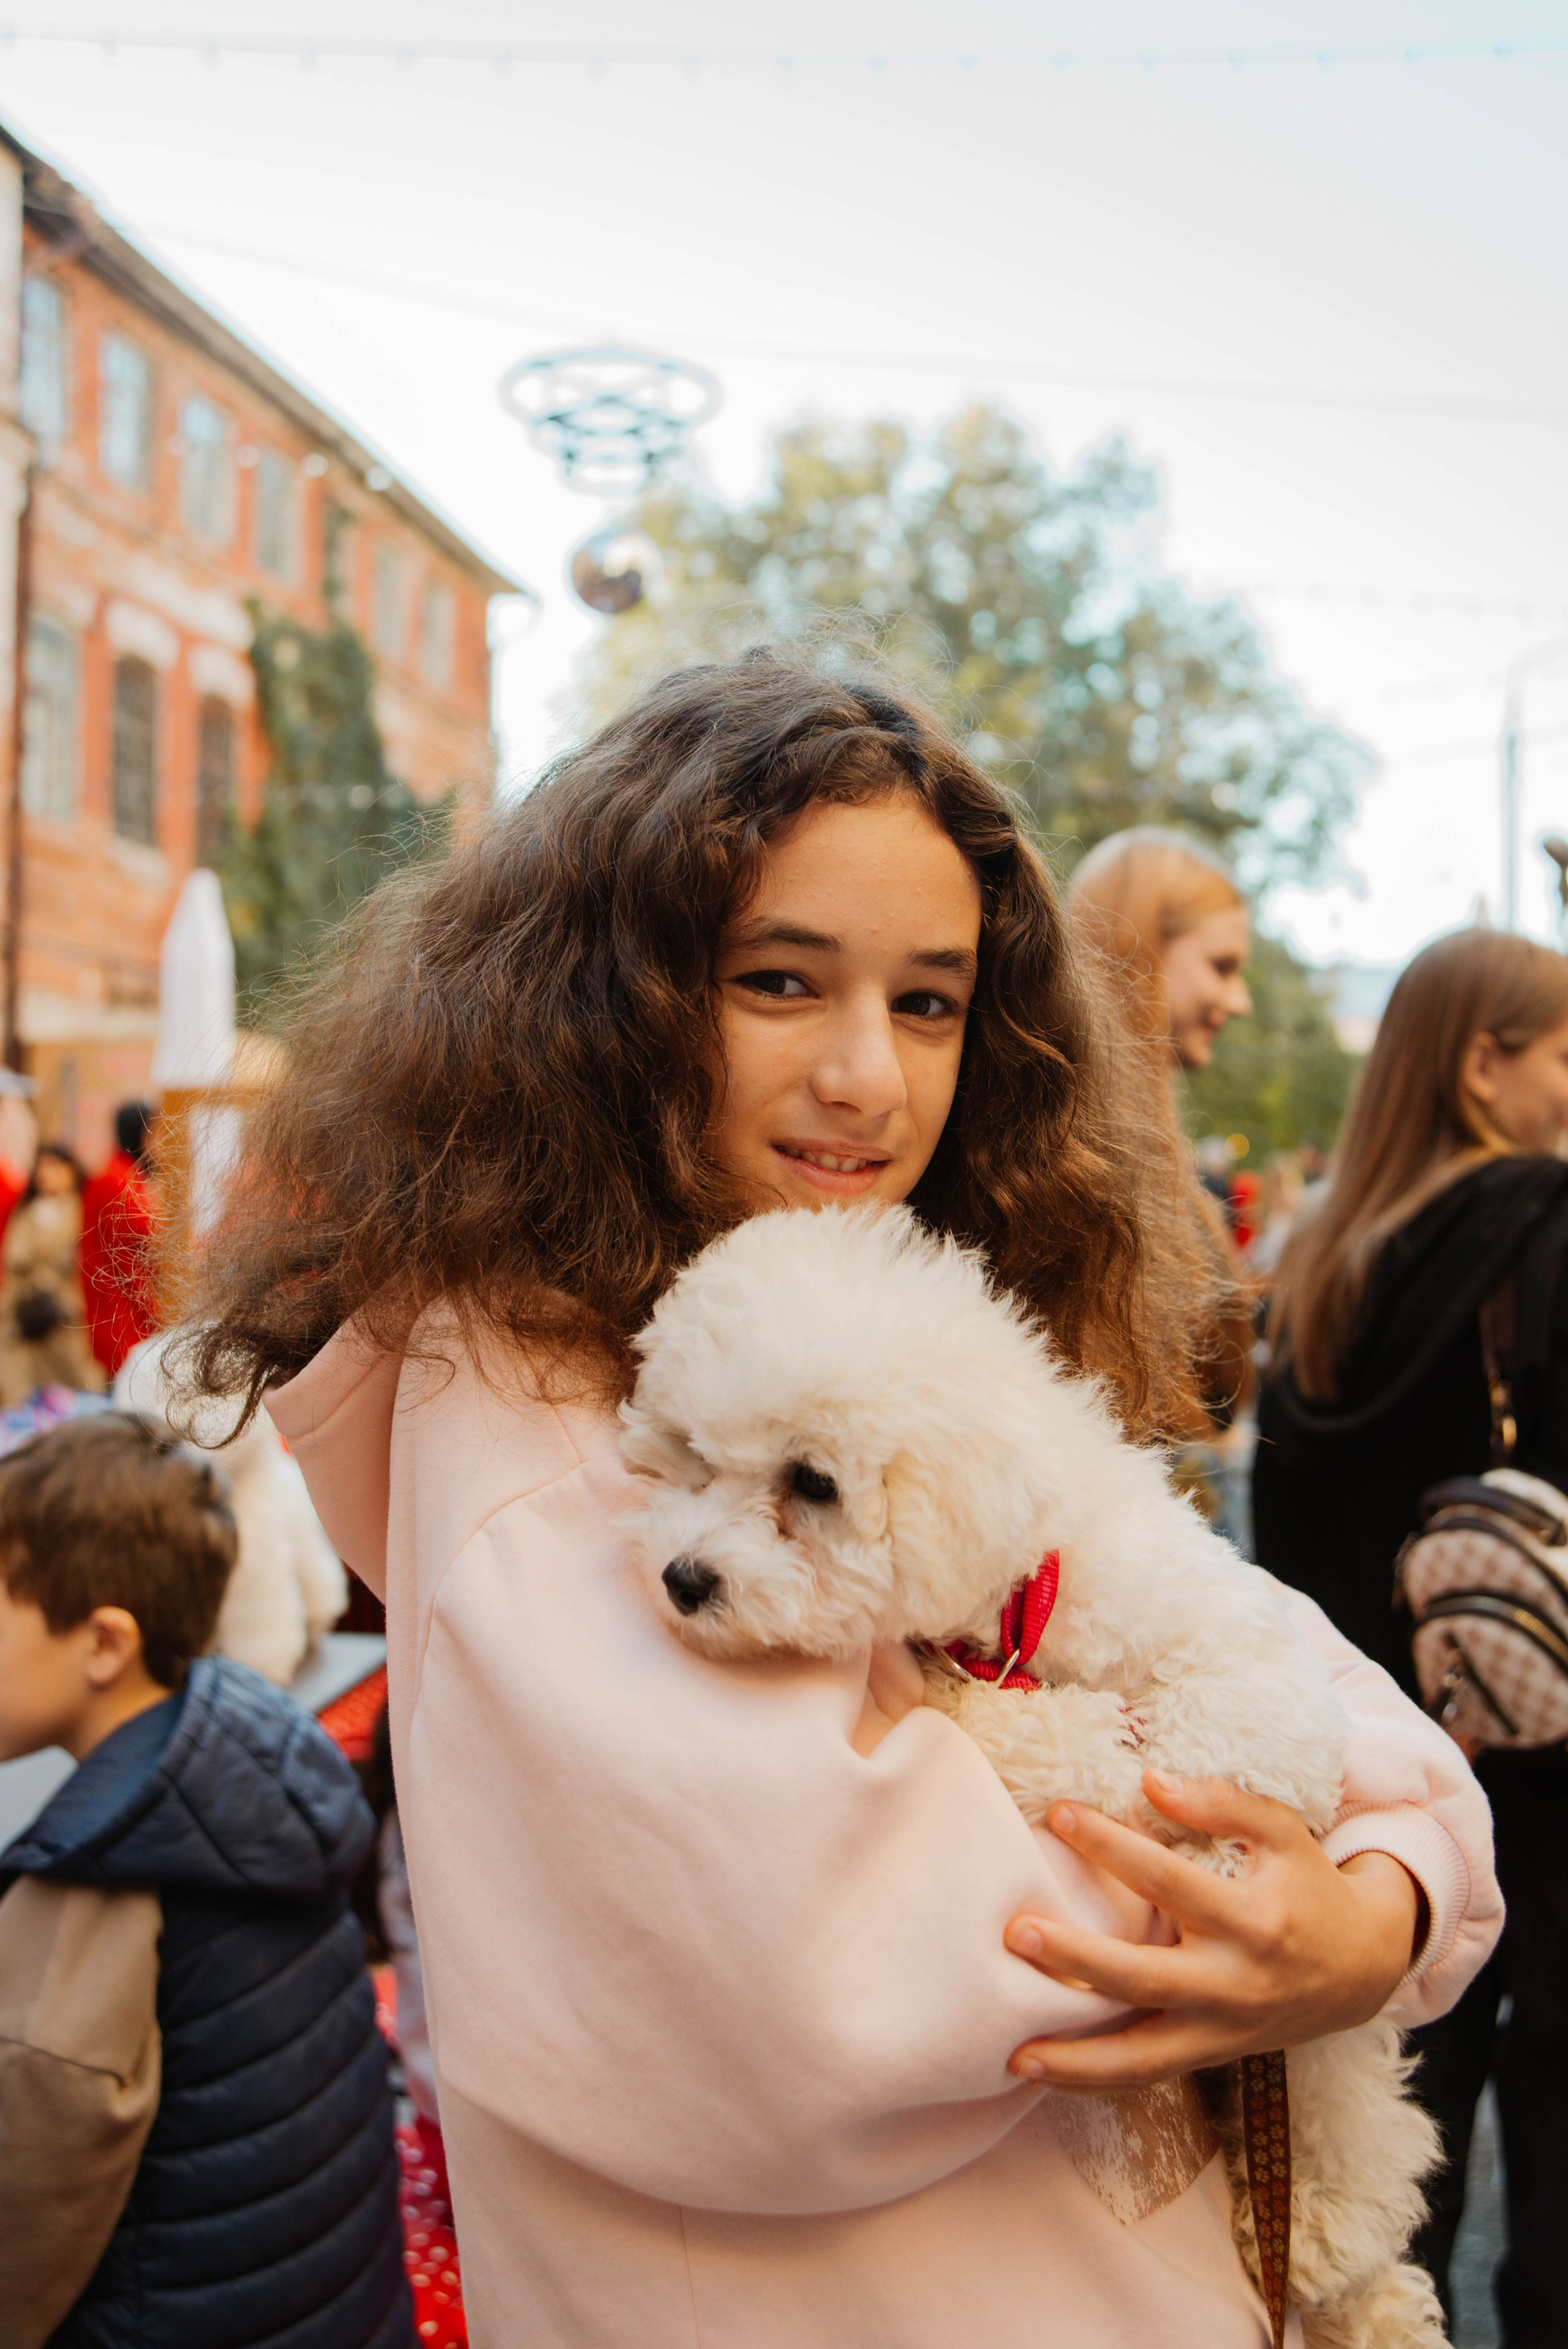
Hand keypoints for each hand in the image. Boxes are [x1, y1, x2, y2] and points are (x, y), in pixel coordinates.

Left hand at [1005, 1769, 1421, 2088]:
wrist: (1361, 1969)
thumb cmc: (1309, 1887)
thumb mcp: (1283, 1833)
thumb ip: (1222, 1805)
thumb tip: (1150, 1782)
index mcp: (1251, 1921)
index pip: (1168, 1880)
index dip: (1112, 1846)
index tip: (1059, 1814)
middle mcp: (1233, 1984)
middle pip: (1143, 1978)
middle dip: (1076, 1959)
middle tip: (1016, 1932)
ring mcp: (1221, 2031)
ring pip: (1141, 2057)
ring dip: (1075, 2060)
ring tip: (1014, 2054)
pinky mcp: (1212, 2056)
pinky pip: (1148, 2078)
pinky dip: (1096, 2083)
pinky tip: (1044, 2074)